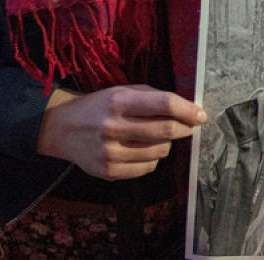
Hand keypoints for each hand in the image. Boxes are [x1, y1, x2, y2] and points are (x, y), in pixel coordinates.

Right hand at [36, 84, 205, 180]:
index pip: (164, 105)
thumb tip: (187, 108)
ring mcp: (110, 153)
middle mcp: (113, 127)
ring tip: (157, 136)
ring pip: (160, 151)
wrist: (63, 130)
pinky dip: (153, 158)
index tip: (200, 114)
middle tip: (188, 126)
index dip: (188, 110)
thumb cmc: (99, 106)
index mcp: (118, 102)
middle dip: (185, 128)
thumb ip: (152, 97)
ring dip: (167, 143)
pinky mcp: (109, 172)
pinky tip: (142, 150)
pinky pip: (148, 167)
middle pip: (166, 130)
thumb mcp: (121, 91)